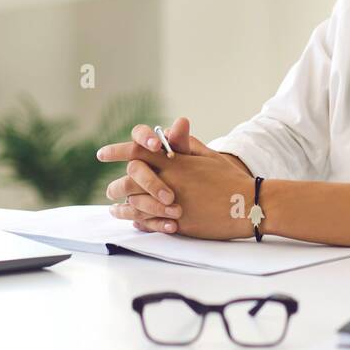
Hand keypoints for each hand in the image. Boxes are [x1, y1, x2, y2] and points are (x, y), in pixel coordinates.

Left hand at [99, 117, 253, 237]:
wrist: (248, 204)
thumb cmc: (229, 178)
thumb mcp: (208, 156)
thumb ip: (187, 144)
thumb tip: (175, 127)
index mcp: (175, 161)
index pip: (139, 151)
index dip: (117, 150)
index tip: (101, 154)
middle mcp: (170, 180)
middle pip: (130, 179)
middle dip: (116, 185)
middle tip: (109, 189)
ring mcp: (173, 203)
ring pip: (136, 204)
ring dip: (122, 207)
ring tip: (114, 209)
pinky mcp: (179, 223)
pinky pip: (150, 223)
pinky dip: (139, 222)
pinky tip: (134, 221)